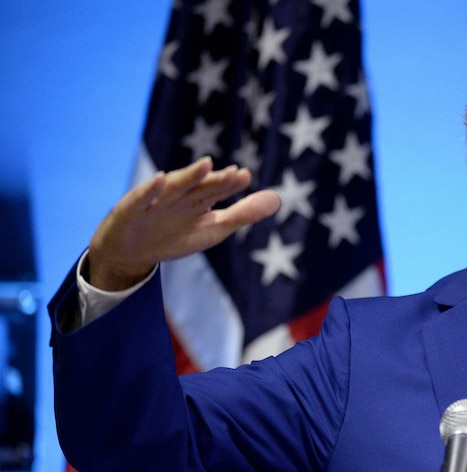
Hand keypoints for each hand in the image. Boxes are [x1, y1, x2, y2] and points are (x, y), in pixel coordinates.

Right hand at [86, 157, 279, 290]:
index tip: (244, 175)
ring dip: (189, 176)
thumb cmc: (175, 237)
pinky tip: (160, 179)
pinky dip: (151, 190)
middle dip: (215, 180)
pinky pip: (142, 198)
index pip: (217, 190)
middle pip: (199, 187)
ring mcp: (155, 201)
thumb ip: (243, 214)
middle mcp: (178, 196)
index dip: (230, 184)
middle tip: (233, 173)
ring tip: (206, 165)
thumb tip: (276, 198)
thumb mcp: (213, 229)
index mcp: (198, 200)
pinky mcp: (131, 209)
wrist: (130, 253)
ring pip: (174, 188)